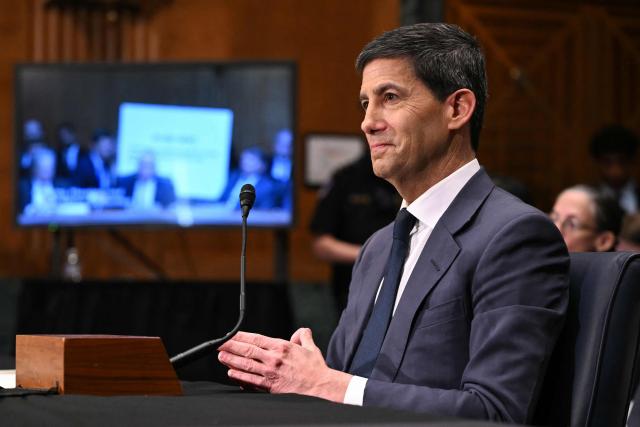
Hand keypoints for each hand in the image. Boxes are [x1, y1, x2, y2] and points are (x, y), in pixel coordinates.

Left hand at [217, 329, 351, 401]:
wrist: (320, 385)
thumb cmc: (315, 368)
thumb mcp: (310, 347)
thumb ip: (303, 336)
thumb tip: (300, 332)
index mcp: (282, 347)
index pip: (256, 338)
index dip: (241, 336)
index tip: (231, 334)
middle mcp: (274, 359)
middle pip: (247, 350)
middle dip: (231, 346)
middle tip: (219, 344)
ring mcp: (271, 373)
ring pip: (246, 365)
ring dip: (231, 360)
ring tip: (221, 356)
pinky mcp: (270, 386)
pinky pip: (251, 380)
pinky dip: (239, 376)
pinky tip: (231, 372)